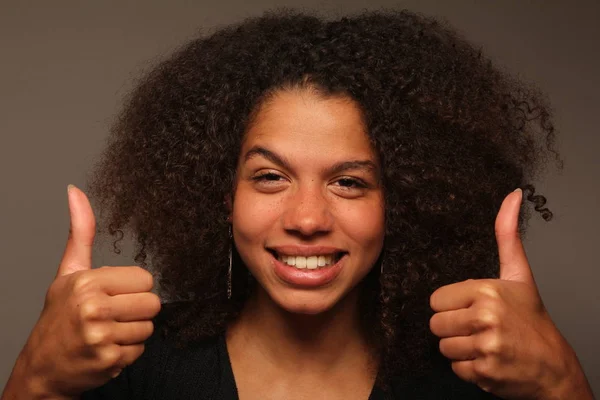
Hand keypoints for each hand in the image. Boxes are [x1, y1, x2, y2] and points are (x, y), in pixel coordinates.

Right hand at [3, 185, 160, 398]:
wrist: (42, 367)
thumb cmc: (59, 317)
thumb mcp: (69, 272)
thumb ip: (81, 233)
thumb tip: (75, 191)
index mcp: (87, 282)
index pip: (145, 279)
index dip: (133, 288)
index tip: (113, 295)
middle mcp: (93, 308)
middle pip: (152, 303)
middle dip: (137, 310)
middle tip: (113, 315)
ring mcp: (101, 336)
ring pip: (148, 327)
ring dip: (132, 331)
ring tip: (108, 331)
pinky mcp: (109, 360)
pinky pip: (140, 349)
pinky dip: (127, 352)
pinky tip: (106, 348)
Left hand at [429, 189, 592, 398]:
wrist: (553, 365)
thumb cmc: (531, 320)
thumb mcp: (519, 275)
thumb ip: (507, 235)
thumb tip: (512, 196)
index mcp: (487, 290)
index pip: (437, 300)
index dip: (452, 306)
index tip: (472, 308)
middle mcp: (485, 317)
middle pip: (436, 324)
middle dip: (453, 328)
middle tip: (478, 328)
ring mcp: (485, 346)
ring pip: (443, 347)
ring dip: (460, 349)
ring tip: (484, 343)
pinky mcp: (484, 372)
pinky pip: (455, 368)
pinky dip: (468, 368)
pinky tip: (487, 359)